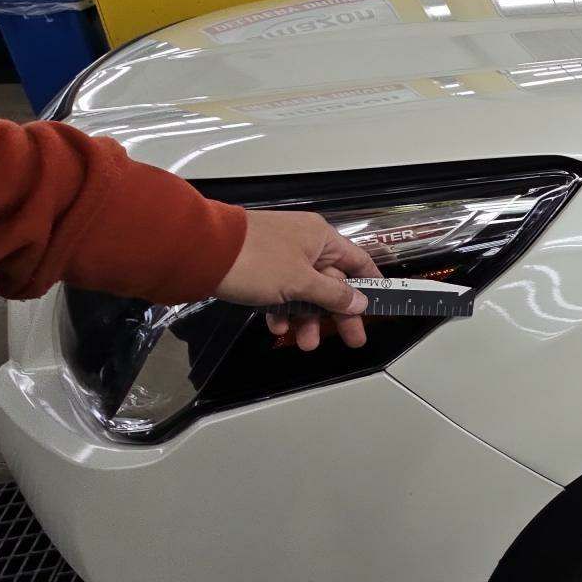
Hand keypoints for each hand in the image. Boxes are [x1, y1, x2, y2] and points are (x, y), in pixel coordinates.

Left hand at [213, 211, 380, 350]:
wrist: (202, 252)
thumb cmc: (257, 261)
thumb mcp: (301, 282)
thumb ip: (333, 295)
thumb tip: (360, 301)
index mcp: (321, 238)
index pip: (358, 262)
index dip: (371, 284)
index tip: (380, 305)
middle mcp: (304, 244)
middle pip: (332, 283)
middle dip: (338, 314)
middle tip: (352, 339)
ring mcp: (281, 256)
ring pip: (305, 292)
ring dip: (307, 319)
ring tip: (305, 342)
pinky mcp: (260, 269)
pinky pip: (281, 293)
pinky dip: (282, 311)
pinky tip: (277, 327)